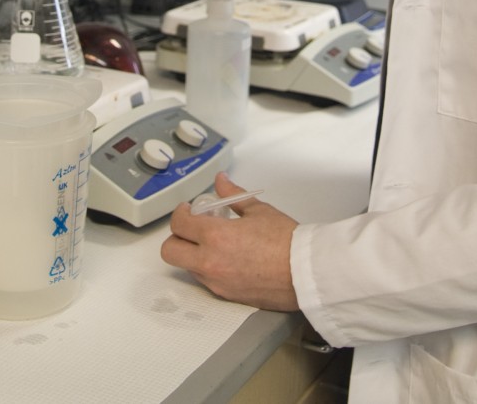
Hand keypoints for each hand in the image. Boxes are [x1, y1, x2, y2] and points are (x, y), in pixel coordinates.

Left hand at [160, 172, 300, 310]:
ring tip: (215, 244)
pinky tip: (228, 259)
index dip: (180, 214)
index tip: (190, 210)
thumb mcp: (258, 210)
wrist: (305, 273)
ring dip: (193, 254)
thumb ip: (233, 195)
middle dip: (177, 238)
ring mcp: (216, 282)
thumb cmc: (286, 241)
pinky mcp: (226, 296)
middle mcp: (209, 262)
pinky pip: (205, 281)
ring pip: (187, 267)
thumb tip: (221, 181)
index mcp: (215, 236)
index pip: (178, 224)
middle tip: (193, 229)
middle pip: (170, 252)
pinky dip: (209, 268)